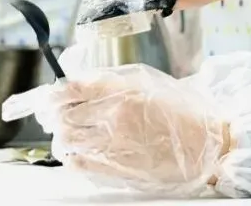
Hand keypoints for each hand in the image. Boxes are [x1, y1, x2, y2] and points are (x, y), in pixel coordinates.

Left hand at [32, 66, 230, 195]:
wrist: (204, 144)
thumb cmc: (179, 111)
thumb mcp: (146, 82)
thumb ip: (111, 81)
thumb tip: (78, 83)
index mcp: (121, 90)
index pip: (70, 89)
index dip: (51, 94)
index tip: (46, 97)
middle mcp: (113, 116)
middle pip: (62, 115)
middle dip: (53, 115)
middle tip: (52, 116)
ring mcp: (113, 144)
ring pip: (66, 140)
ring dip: (61, 136)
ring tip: (66, 134)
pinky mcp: (115, 168)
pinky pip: (77, 163)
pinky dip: (70, 157)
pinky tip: (75, 152)